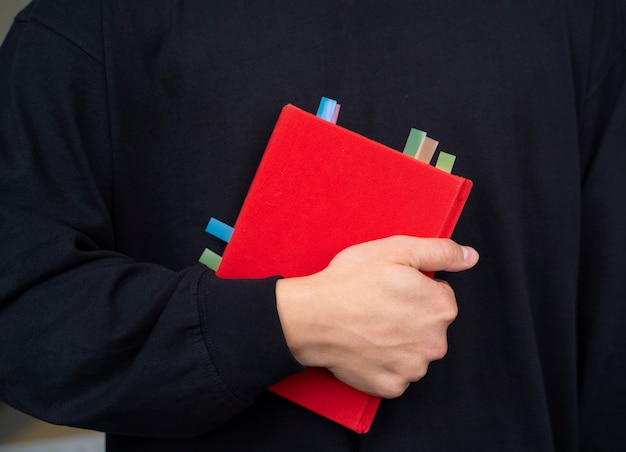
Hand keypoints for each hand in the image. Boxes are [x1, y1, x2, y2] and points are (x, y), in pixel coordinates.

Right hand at [275, 236, 478, 397]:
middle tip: (378, 305)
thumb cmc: (350, 281)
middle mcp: (435, 343)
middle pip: (430, 326)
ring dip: (399, 341)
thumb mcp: (396, 249)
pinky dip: (384, 363)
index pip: (441, 296)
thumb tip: (470, 256)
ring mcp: (413, 369)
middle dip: (411, 316)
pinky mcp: (391, 386)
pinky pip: (395, 374)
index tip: (391, 288)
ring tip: (370, 326)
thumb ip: (440, 252)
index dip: (415, 289)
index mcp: (441, 307)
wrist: (310, 318)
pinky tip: (366, 346)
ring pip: (414, 351)